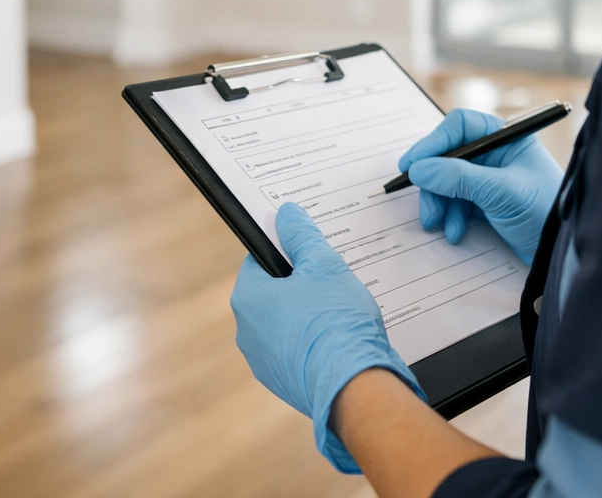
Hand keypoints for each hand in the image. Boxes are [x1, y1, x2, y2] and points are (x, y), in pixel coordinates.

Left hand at [231, 203, 424, 472]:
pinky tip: (338, 339)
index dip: (285, 251)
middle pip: (272, 294)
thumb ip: (301, 235)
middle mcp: (246, 332)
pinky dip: (314, 343)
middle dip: (299, 285)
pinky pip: (296, 351)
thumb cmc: (336, 322)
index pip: (259, 261)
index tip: (307, 251)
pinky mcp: (284, 383)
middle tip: (328, 280)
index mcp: (248, 299)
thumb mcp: (323, 265)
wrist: (355, 387)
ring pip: (285, 324)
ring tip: (338, 311)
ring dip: (307, 315)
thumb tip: (286, 214)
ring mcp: (264, 362)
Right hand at [399, 108, 562, 263]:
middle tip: (425, 203)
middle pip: (448, 156)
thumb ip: (458, 178)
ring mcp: (490, 180)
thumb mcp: (501, 191)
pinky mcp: (487, 204)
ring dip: (439, 203)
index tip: (412, 164)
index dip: (433, 143)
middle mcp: (496, 154)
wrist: (562, 253)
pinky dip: (450, 216)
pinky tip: (455, 232)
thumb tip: (419, 169)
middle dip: (434, 181)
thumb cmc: (545, 212)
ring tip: (438, 224)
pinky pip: (456, 203)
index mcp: (506, 138)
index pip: (460, 127)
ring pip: (448, 182)